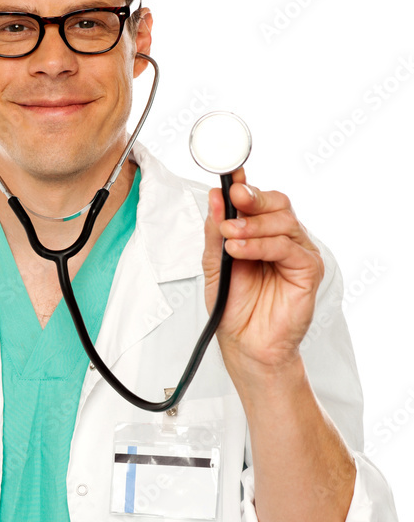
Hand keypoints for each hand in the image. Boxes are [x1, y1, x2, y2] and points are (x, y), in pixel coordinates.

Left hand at [203, 166, 324, 374]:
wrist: (245, 344)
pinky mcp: (307, 270)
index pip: (259, 200)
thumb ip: (216, 232)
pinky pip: (287, 247)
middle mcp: (283, 239)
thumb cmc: (234, 307)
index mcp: (262, 233)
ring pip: (283, 221)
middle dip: (252, 198)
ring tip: (230, 236)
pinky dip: (261, 245)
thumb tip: (215, 198)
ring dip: (252, 224)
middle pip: (277, 203)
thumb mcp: (214, 264)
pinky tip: (240, 249)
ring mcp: (298, 253)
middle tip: (232, 199)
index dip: (246, 185)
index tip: (230, 177)